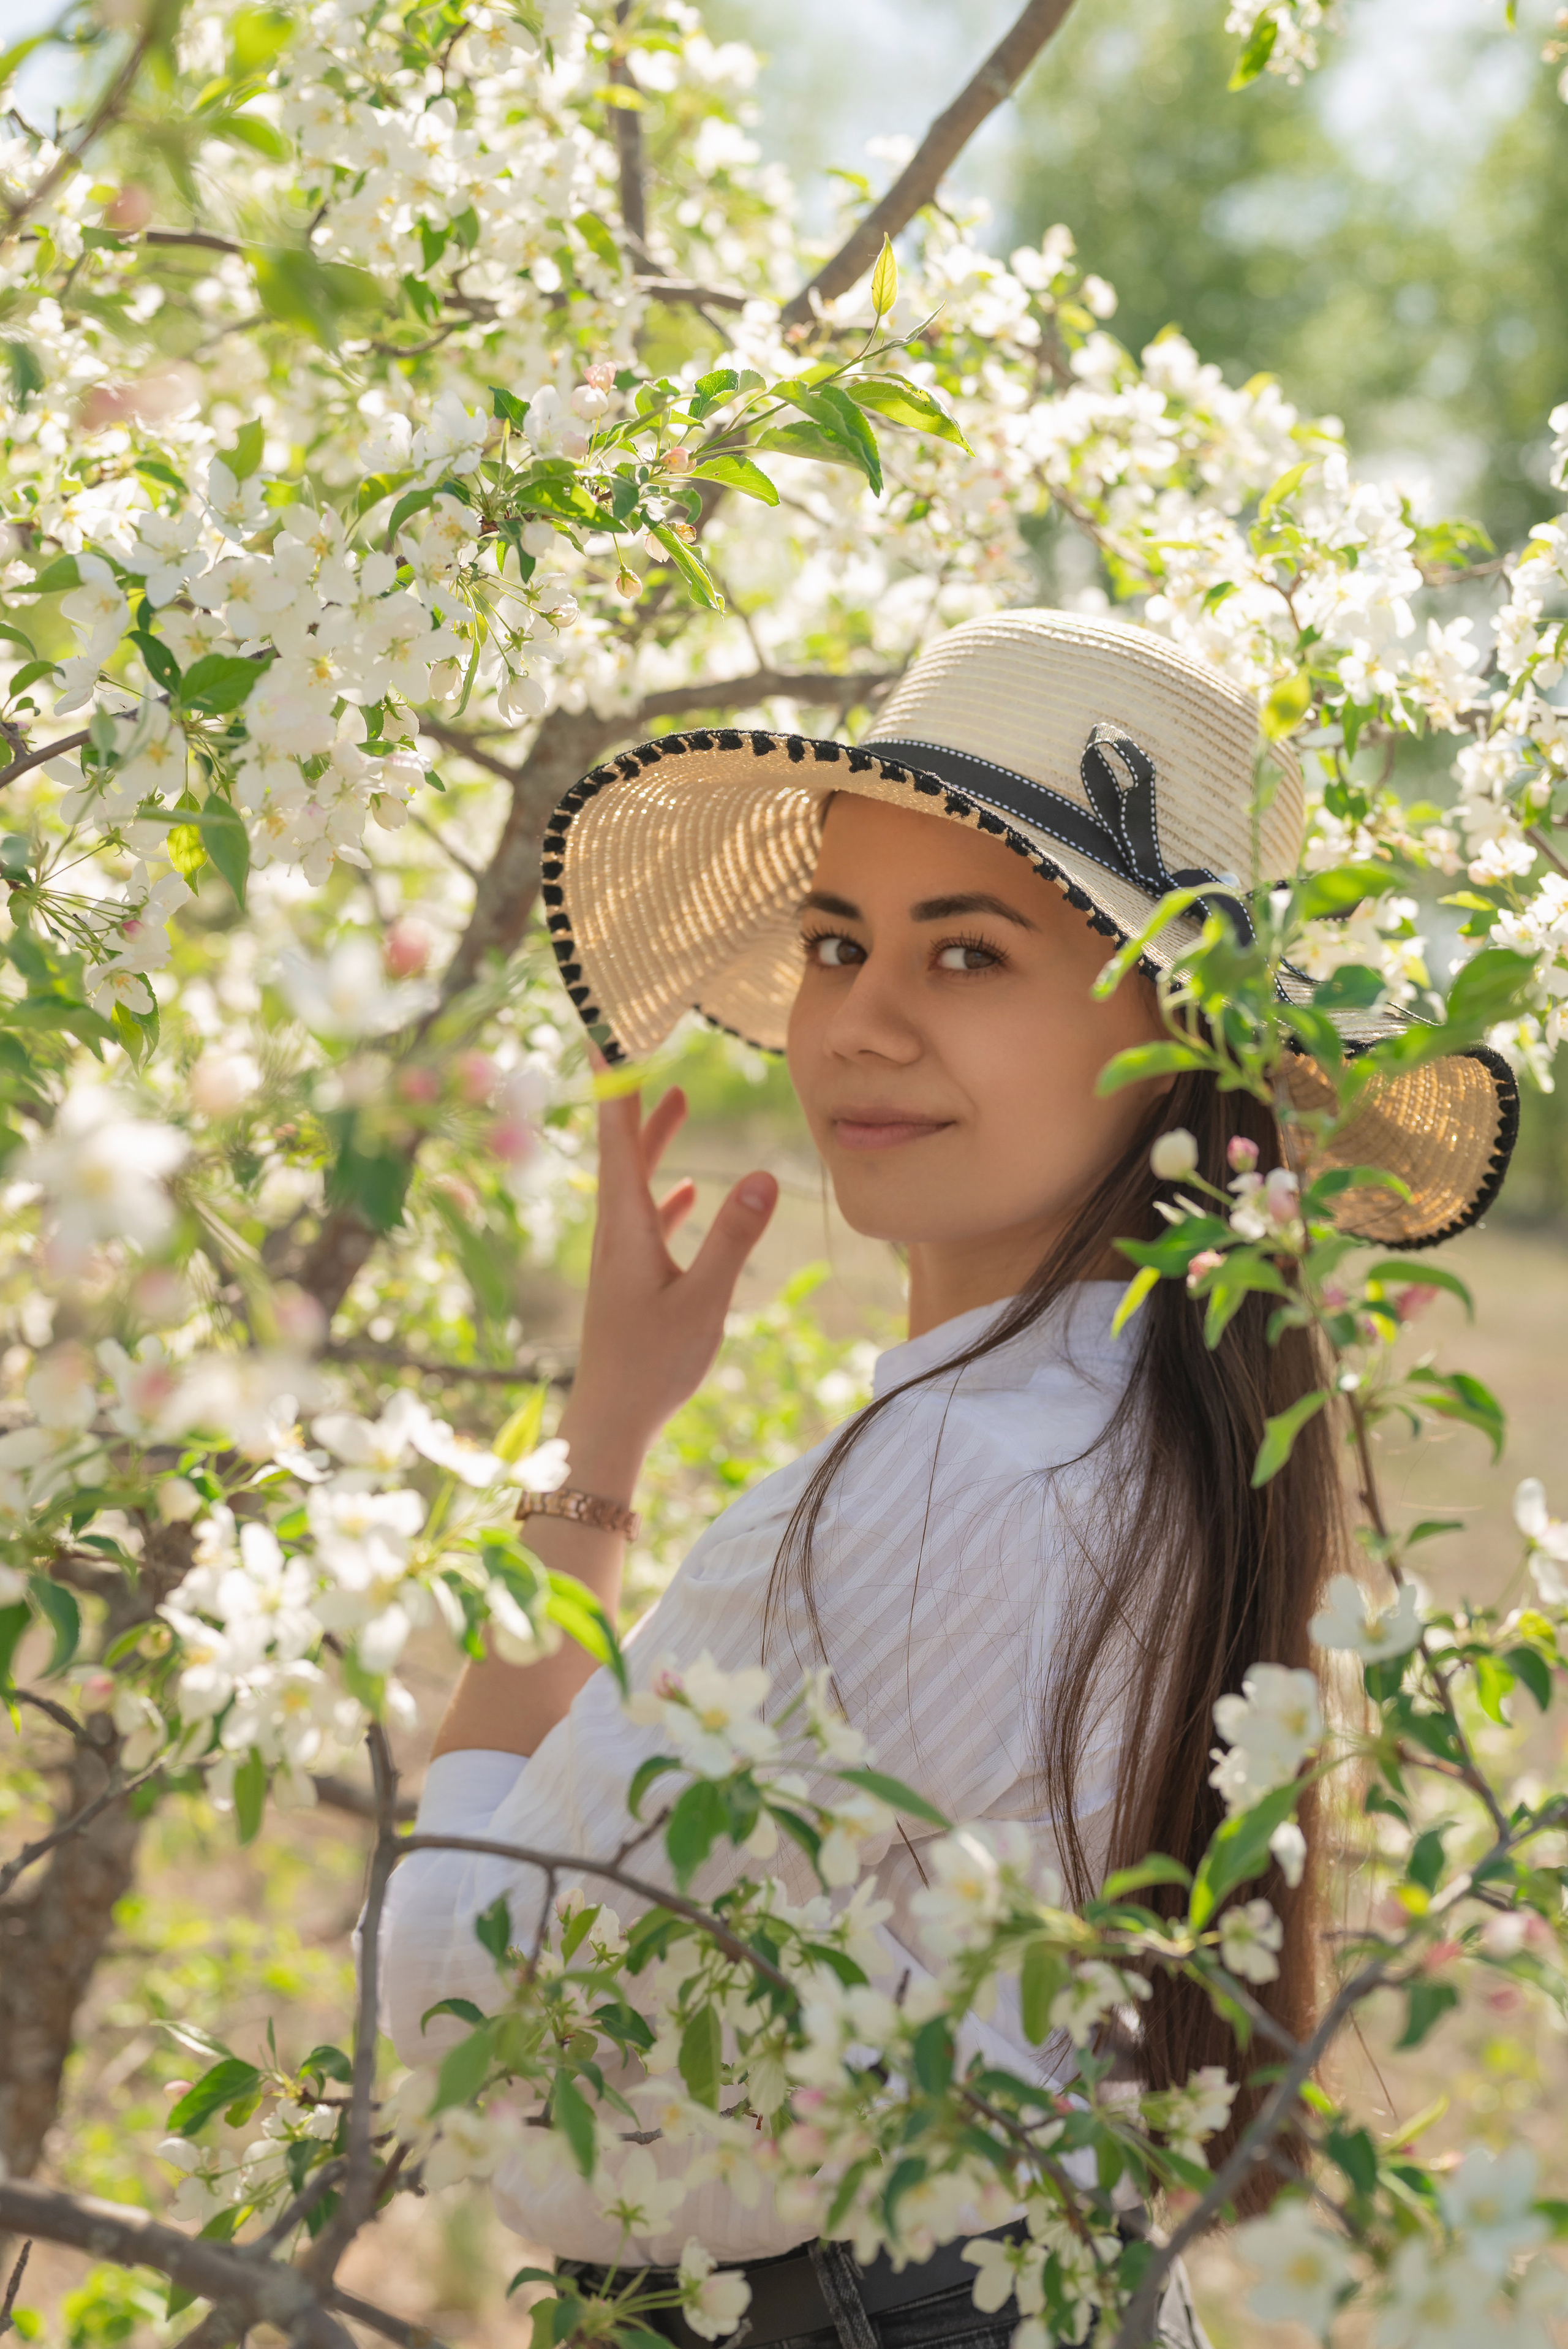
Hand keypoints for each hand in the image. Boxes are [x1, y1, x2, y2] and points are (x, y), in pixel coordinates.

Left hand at [564, 1074, 778, 1474]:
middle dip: (633, 1096)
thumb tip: (764, 1175)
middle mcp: (614, 1232)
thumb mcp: (702, 1301)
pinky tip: (687, 1191)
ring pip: (633, 1181)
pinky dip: (663, 1192)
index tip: (603, 1031)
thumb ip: (733, 1239)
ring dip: (652, 1141)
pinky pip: (644, 1218)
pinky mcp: (629, 1278)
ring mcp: (618, 1255)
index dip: (612, 1083)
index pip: (615, 1137)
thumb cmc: (652, 1366)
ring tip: (674, 1099)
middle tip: (638, 1043)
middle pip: (621, 1149)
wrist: (609, 1422)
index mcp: (625, 1227)